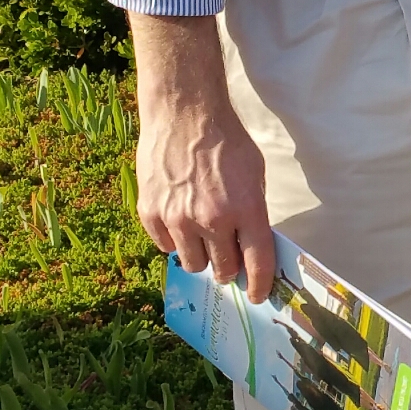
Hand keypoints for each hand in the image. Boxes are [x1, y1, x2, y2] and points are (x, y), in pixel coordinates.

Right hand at [129, 15, 274, 299]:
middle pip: (222, 270)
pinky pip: (165, 247)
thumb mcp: (254, 174)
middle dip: (228, 268)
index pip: (257, 262)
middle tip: (228, 258)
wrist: (184, 114)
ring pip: (193, 264)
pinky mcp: (152, 215)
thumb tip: (251, 246)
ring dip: (201, 255)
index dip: (258, 284)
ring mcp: (178, 219)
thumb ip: (253, 212)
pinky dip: (175, 240)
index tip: (257, 295)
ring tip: (202, 234)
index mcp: (245, 209)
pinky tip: (179, 219)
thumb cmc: (226, 141)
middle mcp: (212, 220)